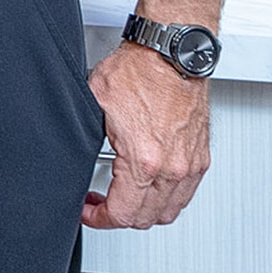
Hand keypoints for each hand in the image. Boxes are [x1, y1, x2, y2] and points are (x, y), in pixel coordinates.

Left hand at [82, 41, 212, 229]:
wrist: (170, 53)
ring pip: (169, 211)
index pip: (122, 214)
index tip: (88, 211)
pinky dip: (166, 198)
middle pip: (145, 219)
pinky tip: (148, 185)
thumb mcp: (93, 106)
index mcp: (144, 161)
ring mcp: (190, 164)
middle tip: (100, 203)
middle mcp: (173, 168)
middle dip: (118, 217)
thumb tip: (70, 153)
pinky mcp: (201, 156)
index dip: (98, 219)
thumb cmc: (137, 72)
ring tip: (123, 196)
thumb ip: (85, 138)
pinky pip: (185, 194)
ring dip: (144, 211)